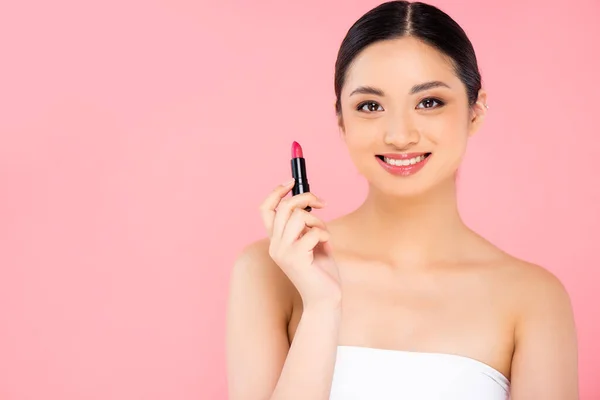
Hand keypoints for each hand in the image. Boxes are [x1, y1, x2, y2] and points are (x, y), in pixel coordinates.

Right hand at [260, 179, 340, 308]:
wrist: (325, 299)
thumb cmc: (321, 271)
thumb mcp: (312, 242)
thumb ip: (306, 225)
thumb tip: (310, 201)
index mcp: (276, 240)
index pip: (265, 210)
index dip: (276, 192)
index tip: (291, 182)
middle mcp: (275, 245)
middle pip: (284, 208)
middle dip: (305, 198)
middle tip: (322, 203)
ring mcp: (283, 252)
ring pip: (299, 217)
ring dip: (318, 221)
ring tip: (324, 235)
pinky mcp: (296, 258)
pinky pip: (312, 232)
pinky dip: (324, 234)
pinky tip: (327, 246)